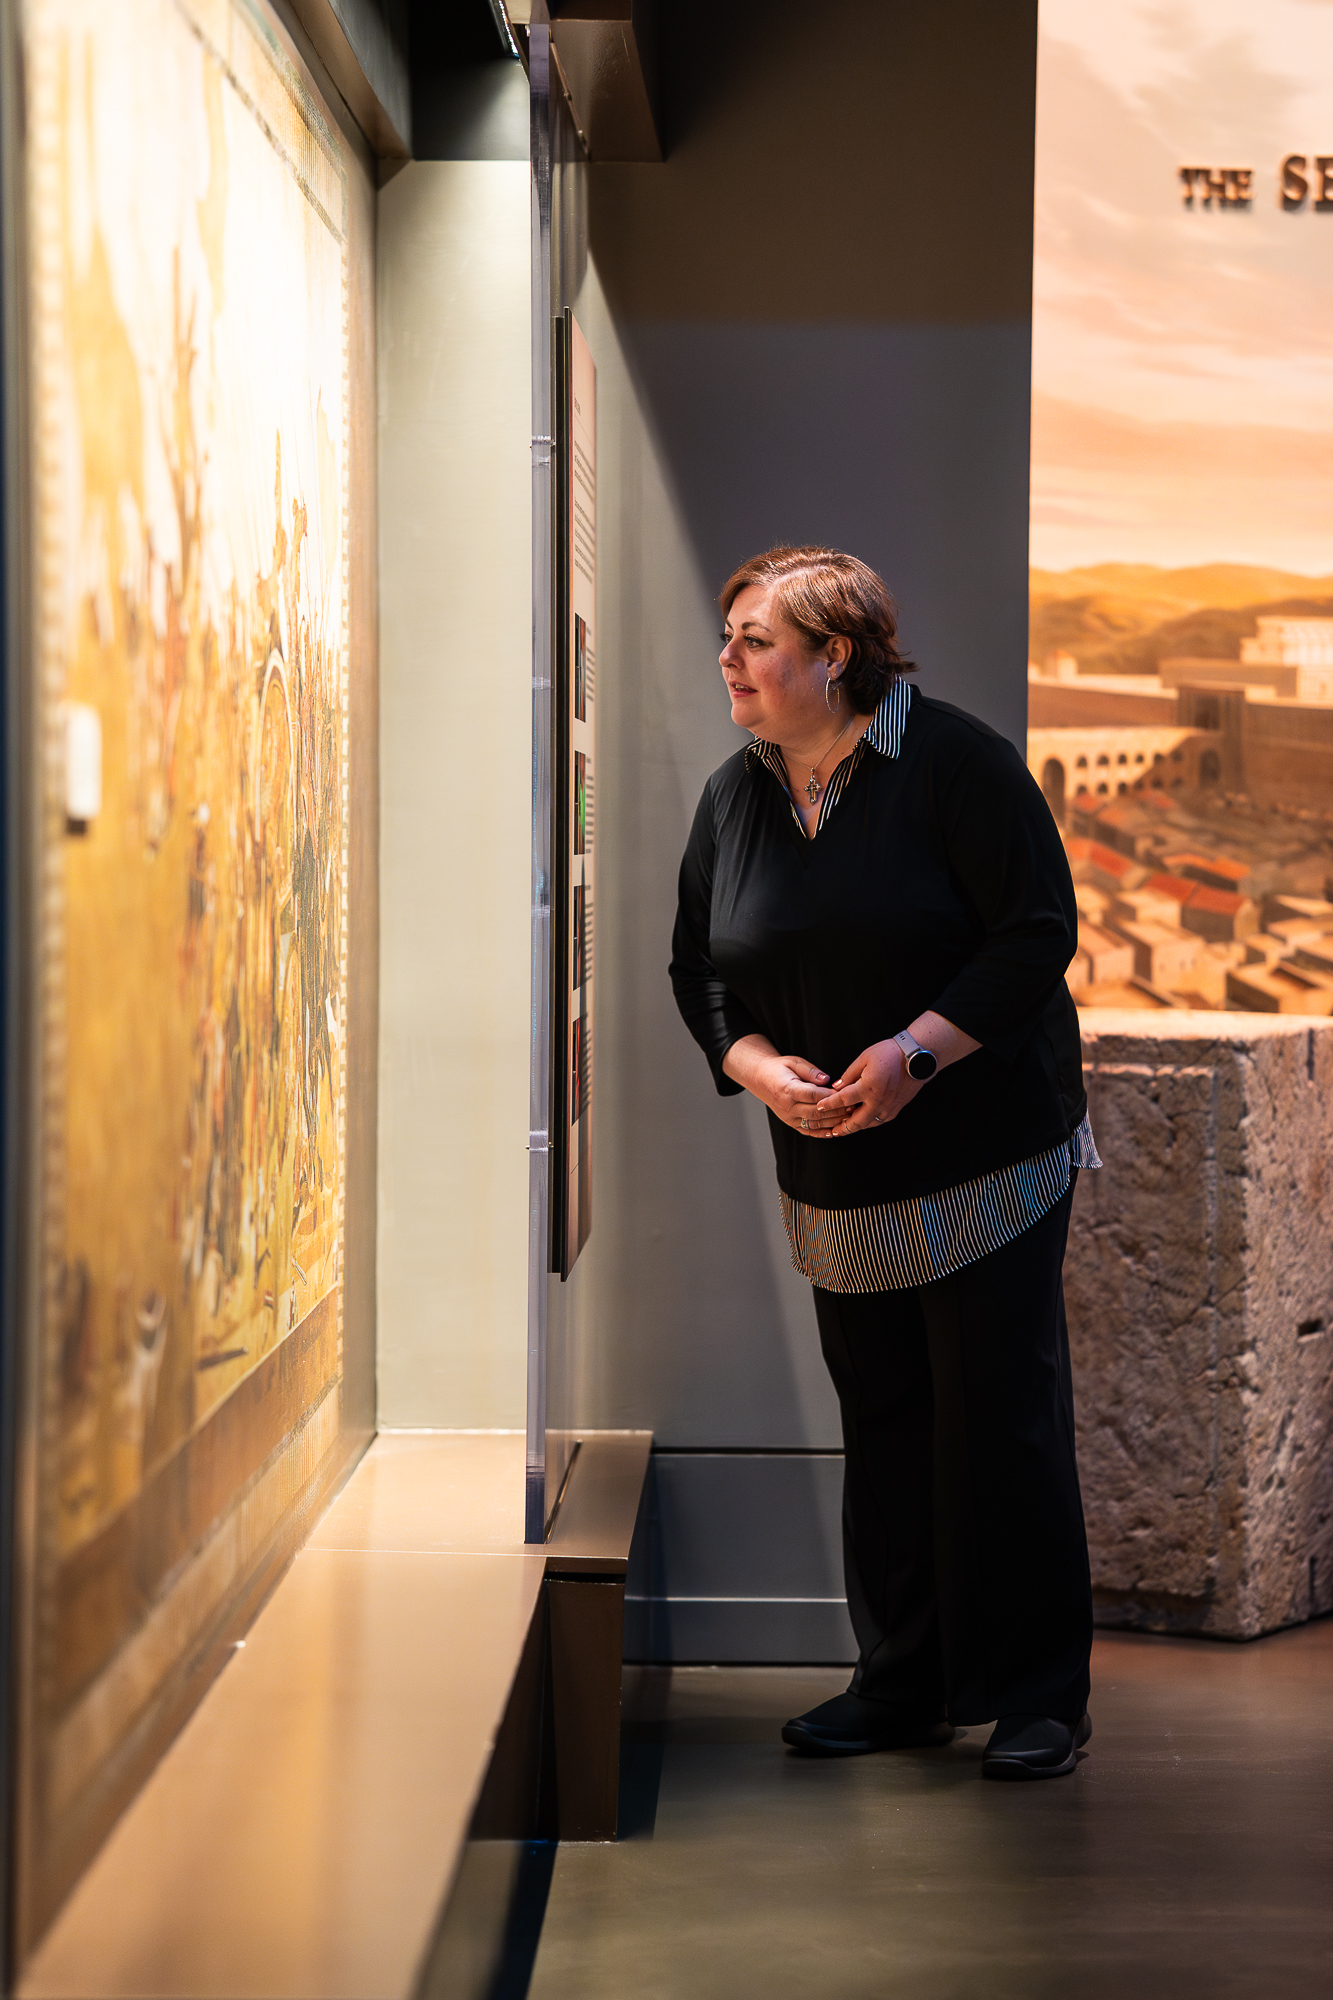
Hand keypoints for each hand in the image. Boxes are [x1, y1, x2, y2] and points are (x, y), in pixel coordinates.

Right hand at [721, 1034, 842, 1134]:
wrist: (760, 1078)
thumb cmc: (779, 1068)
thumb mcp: (793, 1062)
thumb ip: (810, 1071)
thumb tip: (826, 1080)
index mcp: (788, 1089)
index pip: (813, 1095)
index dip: (830, 1096)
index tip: (846, 1094)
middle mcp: (787, 1106)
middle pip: (816, 1111)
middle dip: (836, 1110)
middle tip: (853, 1107)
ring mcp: (788, 1117)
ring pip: (814, 1123)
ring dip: (833, 1122)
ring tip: (849, 1118)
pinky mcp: (791, 1123)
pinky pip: (808, 1130)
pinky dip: (822, 1133)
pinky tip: (835, 1131)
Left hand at [816, 1039, 923, 1135]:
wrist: (916, 1058)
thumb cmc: (890, 1054)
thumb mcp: (864, 1058)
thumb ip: (849, 1075)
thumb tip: (837, 1087)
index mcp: (868, 1087)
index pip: (843, 1100)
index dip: (829, 1104)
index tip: (819, 1107)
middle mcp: (878, 1101)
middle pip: (856, 1122)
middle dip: (842, 1128)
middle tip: (832, 1131)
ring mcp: (888, 1107)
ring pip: (868, 1124)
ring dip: (856, 1127)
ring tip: (845, 1127)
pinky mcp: (896, 1109)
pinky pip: (879, 1120)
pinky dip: (868, 1122)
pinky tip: (862, 1119)